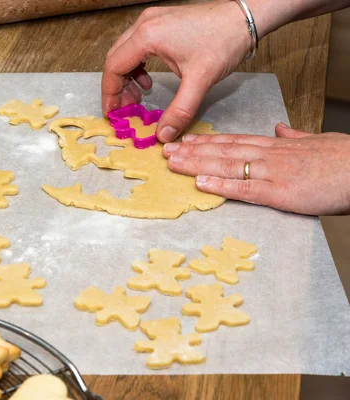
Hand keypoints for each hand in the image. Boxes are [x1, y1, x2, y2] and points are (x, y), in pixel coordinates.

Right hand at [102, 2, 251, 141]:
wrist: (246, 17)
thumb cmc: (224, 41)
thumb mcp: (200, 80)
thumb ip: (179, 111)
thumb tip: (162, 136)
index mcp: (147, 36)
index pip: (114, 67)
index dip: (110, 94)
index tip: (113, 114)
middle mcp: (144, 24)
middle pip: (115, 59)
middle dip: (117, 87)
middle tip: (125, 110)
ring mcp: (152, 21)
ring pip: (125, 52)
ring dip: (127, 77)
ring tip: (138, 98)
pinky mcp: (161, 22)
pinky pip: (138, 46)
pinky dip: (138, 66)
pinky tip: (150, 81)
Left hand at [162, 123, 349, 215]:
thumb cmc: (345, 158)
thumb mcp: (318, 139)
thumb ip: (295, 135)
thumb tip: (279, 128)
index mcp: (277, 145)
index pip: (234, 141)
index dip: (207, 141)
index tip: (186, 140)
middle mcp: (269, 155)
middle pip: (223, 150)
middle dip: (192, 150)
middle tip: (166, 150)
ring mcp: (272, 172)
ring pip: (227, 165)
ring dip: (197, 164)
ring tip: (173, 162)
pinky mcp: (280, 192)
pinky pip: (244, 188)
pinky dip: (220, 185)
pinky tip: (199, 183)